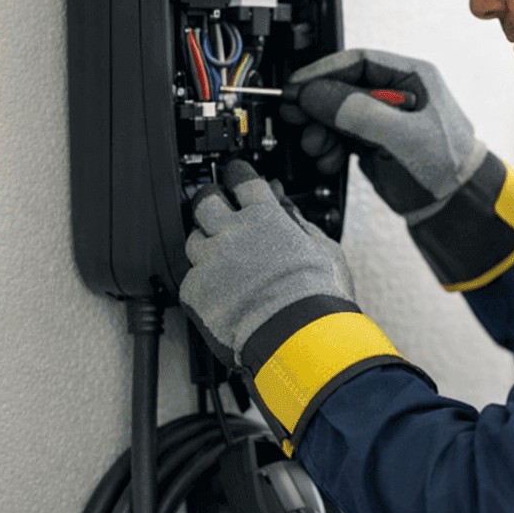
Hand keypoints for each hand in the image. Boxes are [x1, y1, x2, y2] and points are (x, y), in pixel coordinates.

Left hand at [180, 160, 356, 370]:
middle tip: (216, 207)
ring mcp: (210, 262)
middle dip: (209, 201)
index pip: (242, 179)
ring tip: (222, 260)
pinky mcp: (195, 291)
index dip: (237, 173)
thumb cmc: (319, 298)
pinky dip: (203, 282)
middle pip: (205, 201)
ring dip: (205, 244)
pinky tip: (220, 292)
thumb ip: (298, 223)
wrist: (300, 339)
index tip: (235, 175)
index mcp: (266, 218)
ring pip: (192, 240)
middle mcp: (233, 233)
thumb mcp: (323, 249)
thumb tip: (285, 207)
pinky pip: (190, 278)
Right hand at [282, 49, 486, 219]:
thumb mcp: (402, 136)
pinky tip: (327, 159)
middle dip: (317, 104)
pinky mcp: (372, 142)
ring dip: (319, 129)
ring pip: (336, 113)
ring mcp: (382, 118)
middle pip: (341, 87)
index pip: (358, 62)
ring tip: (315, 145)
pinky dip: (328, 146)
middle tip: (295, 116)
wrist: (454, 207)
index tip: (298, 87)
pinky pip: (339, 136)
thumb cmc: (448, 167)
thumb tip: (316, 95)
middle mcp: (395, 94)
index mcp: (412, 77)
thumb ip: (359, 113)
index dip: (323, 72)